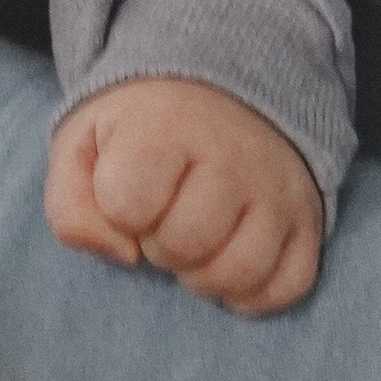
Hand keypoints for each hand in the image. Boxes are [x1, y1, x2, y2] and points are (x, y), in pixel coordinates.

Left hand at [44, 77, 321, 314]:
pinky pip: (288, 286)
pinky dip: (252, 291)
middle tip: (164, 217)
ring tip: (195, 242)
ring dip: (203, 275)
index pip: (129, 203)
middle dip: (159, 244)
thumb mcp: (81, 146)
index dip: (119, 211)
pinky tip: (228, 259)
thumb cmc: (139, 131)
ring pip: (239, 273)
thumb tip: (124, 258)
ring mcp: (278, 189)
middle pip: (184, 244)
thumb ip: (70, 207)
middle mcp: (232, 155)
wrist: (221, 89)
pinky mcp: (309, 218)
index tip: (128, 190)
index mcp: (166, 127)